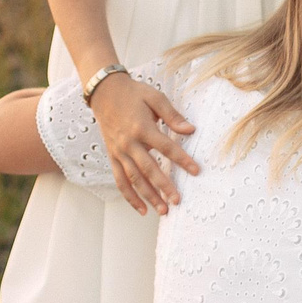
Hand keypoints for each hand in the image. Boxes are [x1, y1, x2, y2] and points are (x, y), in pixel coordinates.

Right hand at [91, 73, 197, 214]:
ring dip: (148, 196)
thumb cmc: (133, 93)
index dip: (182, 159)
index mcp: (142, 127)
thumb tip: (190, 130)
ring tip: (163, 210)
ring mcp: (119, 152)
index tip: (196, 170)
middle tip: (177, 200)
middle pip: (148, 169)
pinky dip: (130, 196)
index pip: (166, 147)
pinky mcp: (112, 157)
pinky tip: (142, 209)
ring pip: (134, 179)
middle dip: (164, 186)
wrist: (105, 92)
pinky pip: (120, 180)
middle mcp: (129, 143)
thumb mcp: (155, 97)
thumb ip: (172, 115)